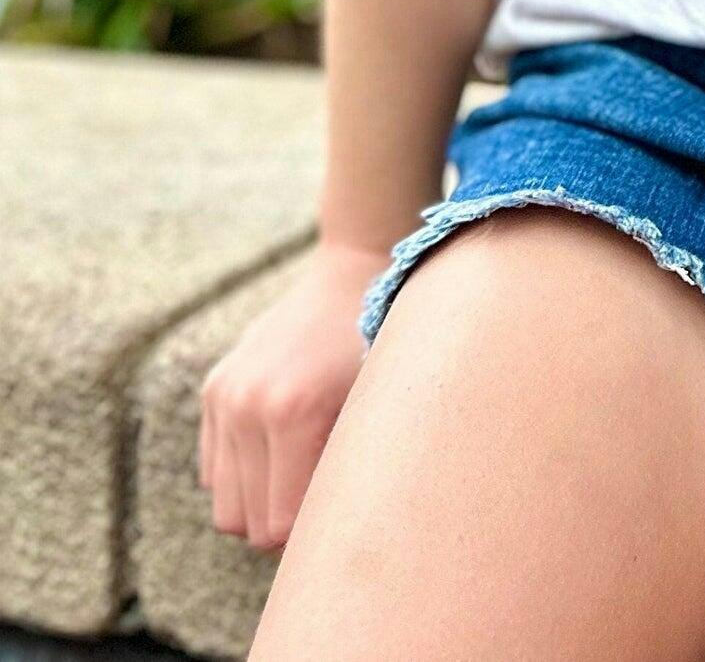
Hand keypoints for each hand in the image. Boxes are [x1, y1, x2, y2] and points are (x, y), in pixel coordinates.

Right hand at [198, 239, 387, 550]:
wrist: (352, 277)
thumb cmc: (381, 346)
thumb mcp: (379, 407)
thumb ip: (348, 472)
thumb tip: (329, 537)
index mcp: (294, 412)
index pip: (279, 526)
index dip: (311, 534)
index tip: (339, 517)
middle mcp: (247, 404)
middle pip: (246, 522)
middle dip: (284, 524)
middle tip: (325, 498)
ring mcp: (224, 394)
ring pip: (224, 503)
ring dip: (260, 503)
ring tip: (304, 474)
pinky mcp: (213, 388)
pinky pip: (214, 470)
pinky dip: (243, 476)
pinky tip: (281, 451)